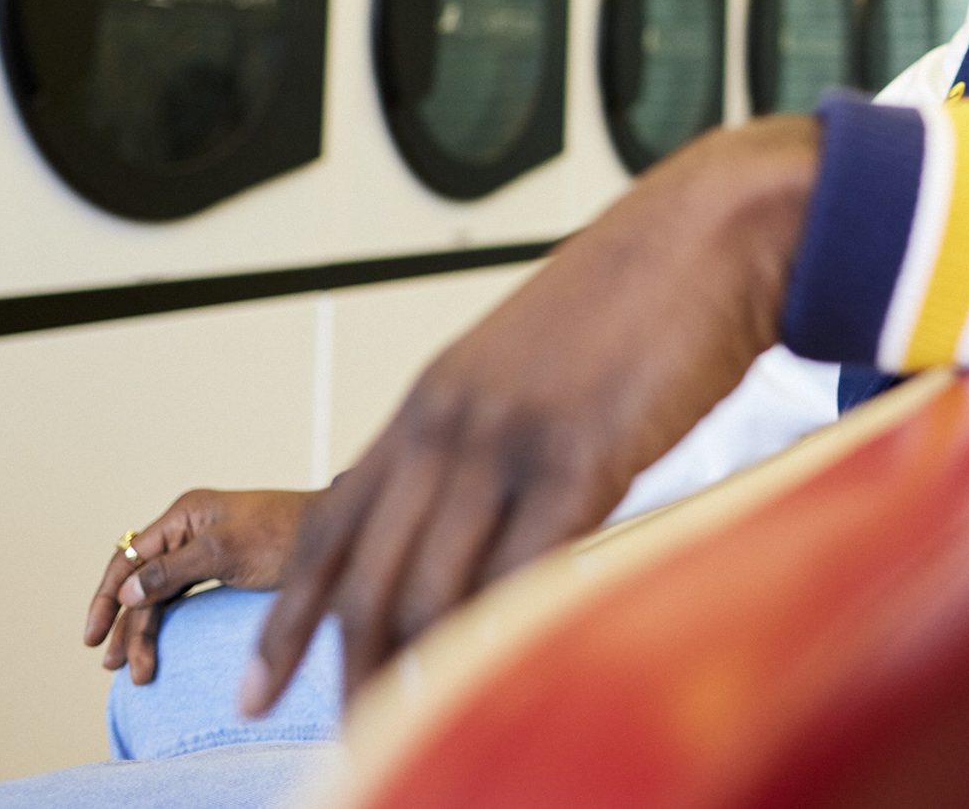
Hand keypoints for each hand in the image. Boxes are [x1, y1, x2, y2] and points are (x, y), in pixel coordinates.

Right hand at [84, 488, 312, 683]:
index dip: (107, 597)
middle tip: (115, 666)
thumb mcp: (225, 552)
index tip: (93, 637)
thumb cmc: (285, 537)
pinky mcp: (220, 568)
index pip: (129, 557)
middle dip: (126, 624)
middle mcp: (188, 529)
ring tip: (137, 673)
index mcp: (185, 515)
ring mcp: (203, 549)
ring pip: (160, 595)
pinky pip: (180, 598)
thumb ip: (173, 570)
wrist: (338, 539)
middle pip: (141, 580)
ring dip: (145, 632)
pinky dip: (166, 624)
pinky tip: (155, 648)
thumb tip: (128, 592)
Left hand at [244, 115, 820, 713]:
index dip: (289, 618)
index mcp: (431, 401)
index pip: (332, 527)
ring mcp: (511, 441)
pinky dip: (507, 634)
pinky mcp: (584, 455)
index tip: (258, 686)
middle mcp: (451, 423)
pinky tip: (504, 677)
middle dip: (352, 668)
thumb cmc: (637, 298)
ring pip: (437, 586)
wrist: (710, 230)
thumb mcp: (527, 365)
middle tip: (353, 737)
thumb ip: (486, 438)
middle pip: (371, 576)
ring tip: (425, 732)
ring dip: (423, 671)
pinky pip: (526, 569)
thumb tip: (470, 524)